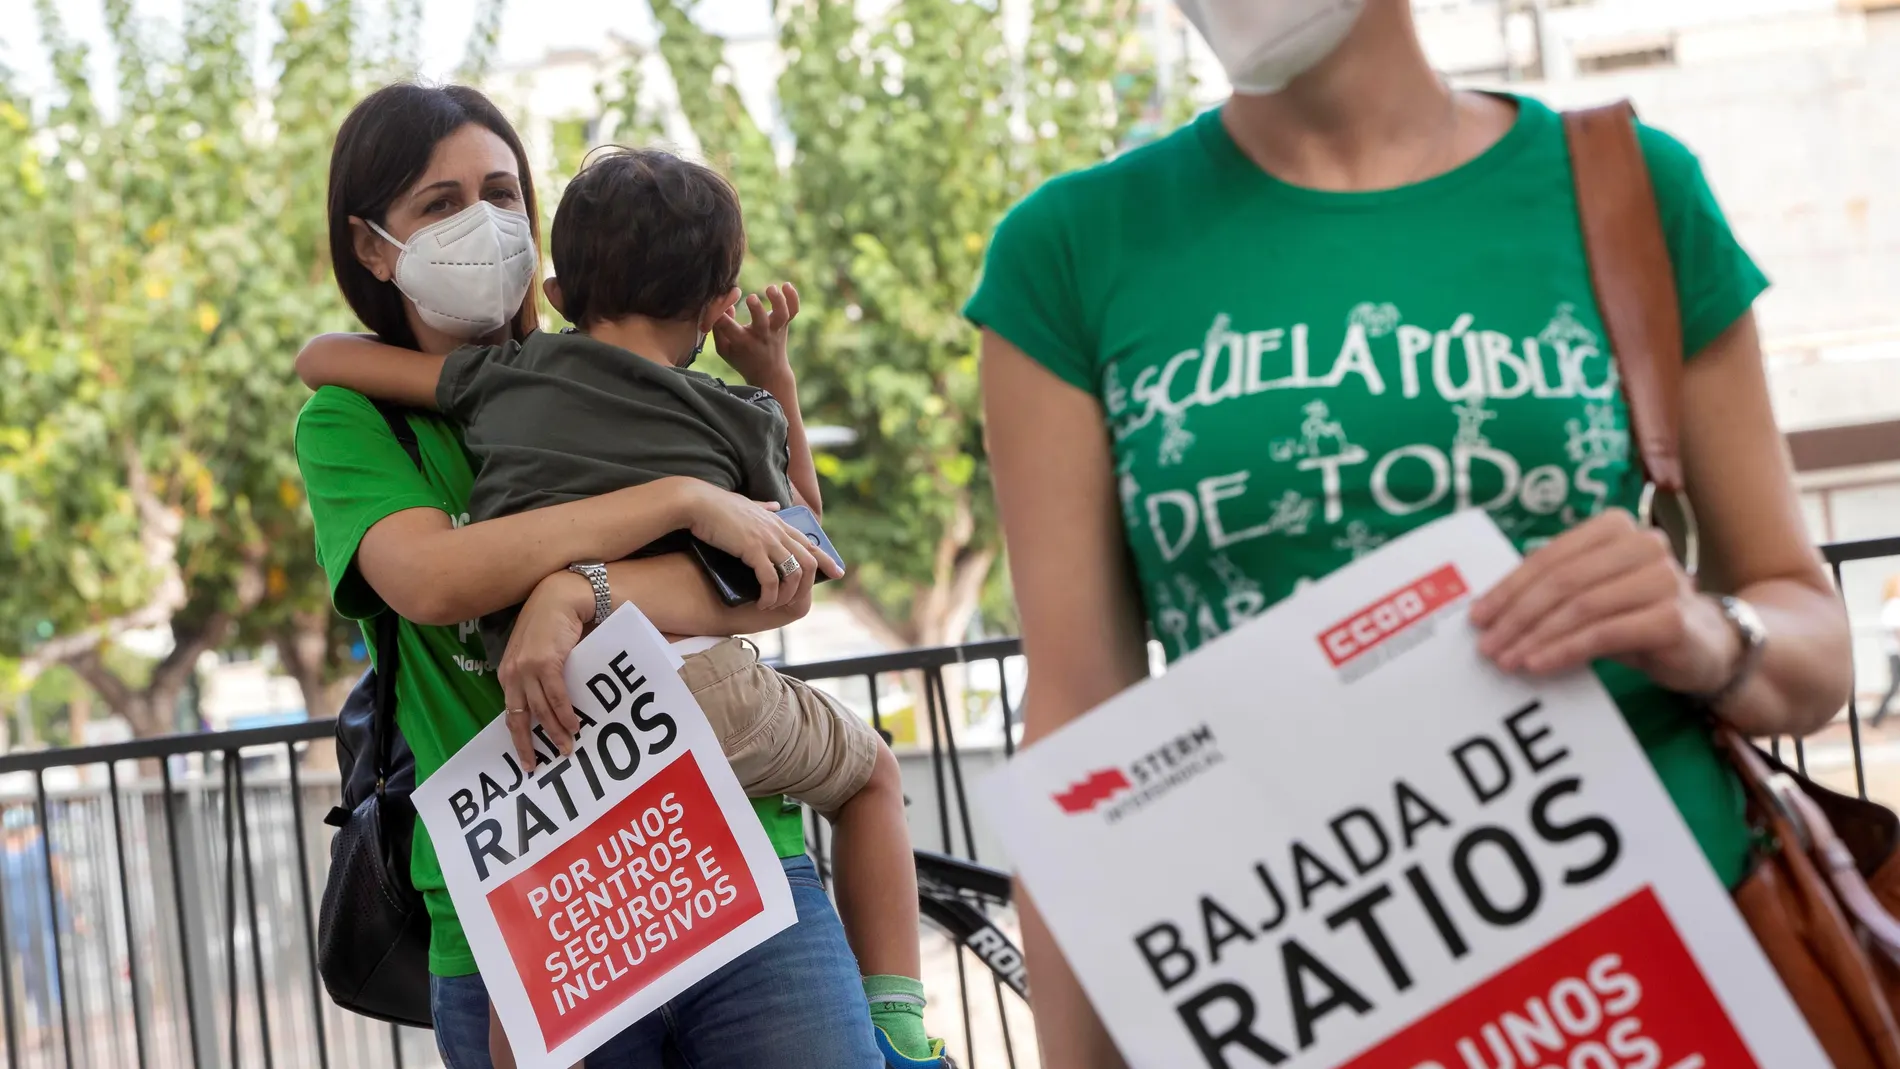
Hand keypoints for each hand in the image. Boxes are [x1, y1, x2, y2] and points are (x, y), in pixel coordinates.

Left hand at [497, 572, 589, 768]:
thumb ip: (538, 672)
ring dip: (554, 732)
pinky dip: (564, 713)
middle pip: (519, 717)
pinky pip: (556, 696)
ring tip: (567, 748)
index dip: (519, 736)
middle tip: (538, 765)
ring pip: (539, 710)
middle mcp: (513, 673)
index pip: (510, 711)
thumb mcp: (537, 650)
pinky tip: (573, 725)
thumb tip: (550, 699)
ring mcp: (527, 668)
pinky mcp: (545, 662)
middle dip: (528, 744)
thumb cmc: (551, 622)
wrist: (560, 597)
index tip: (527, 757)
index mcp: (508, 672)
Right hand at [676, 481, 840, 608]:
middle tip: (797, 602)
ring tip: (774, 605)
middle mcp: (777, 530)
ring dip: (787, 595)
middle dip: (806, 586)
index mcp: (777, 521)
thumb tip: (775, 506)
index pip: (810, 542)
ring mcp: (767, 539)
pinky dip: (770, 595)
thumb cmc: (717, 505)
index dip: (826, 559)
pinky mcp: (752, 549)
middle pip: (809, 562)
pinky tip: (763, 603)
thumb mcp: (747, 504)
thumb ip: (763, 508)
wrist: (697, 503)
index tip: (837, 572)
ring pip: (794, 573)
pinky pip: (771, 579)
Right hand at [711, 282, 798, 384]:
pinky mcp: (785, 325)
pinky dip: (793, 298)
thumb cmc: (742, 360)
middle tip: (751, 298)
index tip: (717, 305)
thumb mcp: (724, 350)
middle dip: (756, 309)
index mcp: (742, 342)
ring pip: (782, 315)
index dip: (719, 314)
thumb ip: (719, 329)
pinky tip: (786, 285)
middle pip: (761, 321)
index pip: (728, 327)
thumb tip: (723, 304)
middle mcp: (761, 335)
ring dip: (778, 301)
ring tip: (771, 288)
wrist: (770, 374)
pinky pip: (793, 311)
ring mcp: (775, 330)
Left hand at [1470, 510, 1739, 694]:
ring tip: (1507, 660)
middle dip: (1516, 616)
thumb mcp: (1592, 594)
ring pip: (1581, 608)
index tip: (1477, 618)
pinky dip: (1565, 650)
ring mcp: (1662, 578)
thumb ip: (1553, 589)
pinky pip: (1604, 634)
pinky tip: (1538, 665)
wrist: (1708, 646)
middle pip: (1562, 582)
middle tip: (1487, 645)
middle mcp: (1642, 544)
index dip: (1508, 589)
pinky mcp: (1671, 617)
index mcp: (1614, 528)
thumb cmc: (1636, 616)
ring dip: (1535, 637)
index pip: (1549, 558)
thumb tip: (1489, 611)